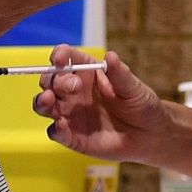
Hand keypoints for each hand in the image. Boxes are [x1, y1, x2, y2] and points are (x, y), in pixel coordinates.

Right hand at [33, 44, 168, 162]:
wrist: (149, 135)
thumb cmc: (141, 104)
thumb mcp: (133, 88)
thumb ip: (120, 74)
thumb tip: (110, 56)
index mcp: (87, 72)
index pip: (66, 58)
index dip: (59, 56)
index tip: (59, 59)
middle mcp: (73, 91)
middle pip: (51, 80)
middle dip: (54, 80)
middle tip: (73, 86)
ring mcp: (70, 113)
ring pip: (45, 104)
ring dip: (42, 101)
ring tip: (48, 100)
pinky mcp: (72, 136)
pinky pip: (56, 131)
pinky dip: (55, 128)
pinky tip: (61, 126)